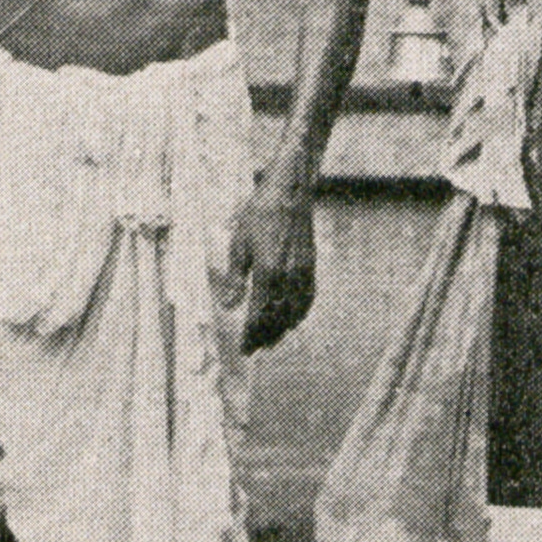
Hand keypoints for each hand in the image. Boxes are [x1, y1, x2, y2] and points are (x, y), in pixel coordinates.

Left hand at [230, 182, 317, 354]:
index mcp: (267, 273)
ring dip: (282, 329)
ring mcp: (303, 272)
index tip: (244, 348)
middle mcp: (288, 277)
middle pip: (278, 319)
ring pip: (294, 312)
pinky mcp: (311, 265)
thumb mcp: (238, 245)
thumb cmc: (259, 214)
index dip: (251, 335)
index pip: (259, 315)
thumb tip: (229, 305)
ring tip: (272, 339)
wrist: (289, 192)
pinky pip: (308, 298)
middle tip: (255, 348)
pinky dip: (300, 313)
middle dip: (266, 336)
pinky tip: (293, 319)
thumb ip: (235, 278)